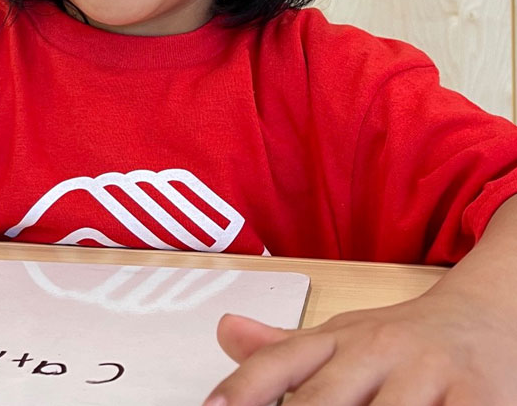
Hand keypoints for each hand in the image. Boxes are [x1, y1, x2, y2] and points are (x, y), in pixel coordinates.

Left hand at [203, 290, 516, 404]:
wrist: (486, 312)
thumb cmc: (403, 338)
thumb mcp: (344, 338)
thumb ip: (285, 348)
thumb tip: (223, 330)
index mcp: (339, 339)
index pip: (282, 362)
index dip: (244, 387)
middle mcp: (377, 350)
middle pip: (323, 399)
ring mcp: (428, 371)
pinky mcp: (482, 394)